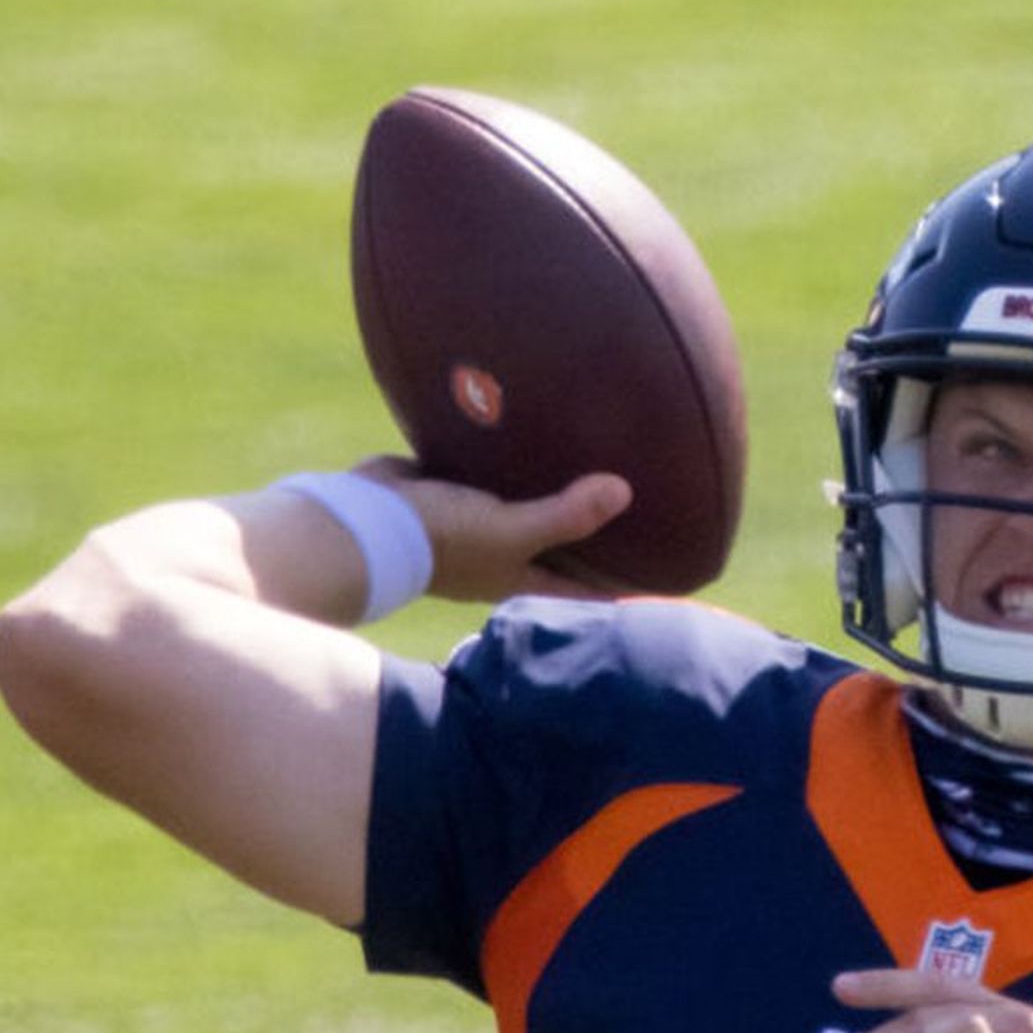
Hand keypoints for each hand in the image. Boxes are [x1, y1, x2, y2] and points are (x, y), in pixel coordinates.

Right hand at [351, 456, 631, 601]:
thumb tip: (624, 492)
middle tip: (653, 519)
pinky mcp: (460, 493)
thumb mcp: (509, 530)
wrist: (360, 521)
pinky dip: (525, 468)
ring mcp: (483, 526)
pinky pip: (503, 481)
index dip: (629, 589)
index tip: (672, 584)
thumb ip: (564, 515)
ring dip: (564, 499)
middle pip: (567, 552)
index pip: (589, 592)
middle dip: (603, 540)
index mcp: (525, 578)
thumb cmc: (440, 539)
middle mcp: (508, 556)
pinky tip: (549, 441)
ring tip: (612, 472)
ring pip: (535, 512)